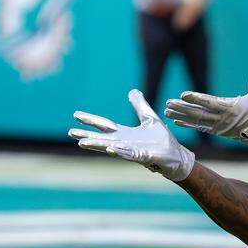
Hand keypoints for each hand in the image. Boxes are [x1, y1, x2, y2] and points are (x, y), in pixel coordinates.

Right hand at [68, 90, 194, 181]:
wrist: (176, 156)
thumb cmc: (162, 141)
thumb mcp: (149, 119)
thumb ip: (140, 106)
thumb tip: (132, 91)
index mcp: (125, 134)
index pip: (104, 125)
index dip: (91, 120)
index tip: (76, 115)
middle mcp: (125, 143)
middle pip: (102, 138)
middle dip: (87, 135)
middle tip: (70, 132)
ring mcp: (133, 151)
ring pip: (111, 147)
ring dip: (97, 145)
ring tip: (82, 142)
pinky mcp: (144, 157)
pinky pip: (130, 154)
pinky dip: (119, 151)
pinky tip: (110, 148)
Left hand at [164, 54, 247, 156]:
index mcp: (233, 108)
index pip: (211, 103)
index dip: (196, 99)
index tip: (183, 95)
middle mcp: (224, 119)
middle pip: (199, 113)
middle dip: (182, 108)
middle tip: (168, 103)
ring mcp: (220, 127)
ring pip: (197, 121)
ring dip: (181, 116)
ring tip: (167, 111)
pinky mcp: (219, 131)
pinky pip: (201, 127)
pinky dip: (189, 124)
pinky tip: (177, 120)